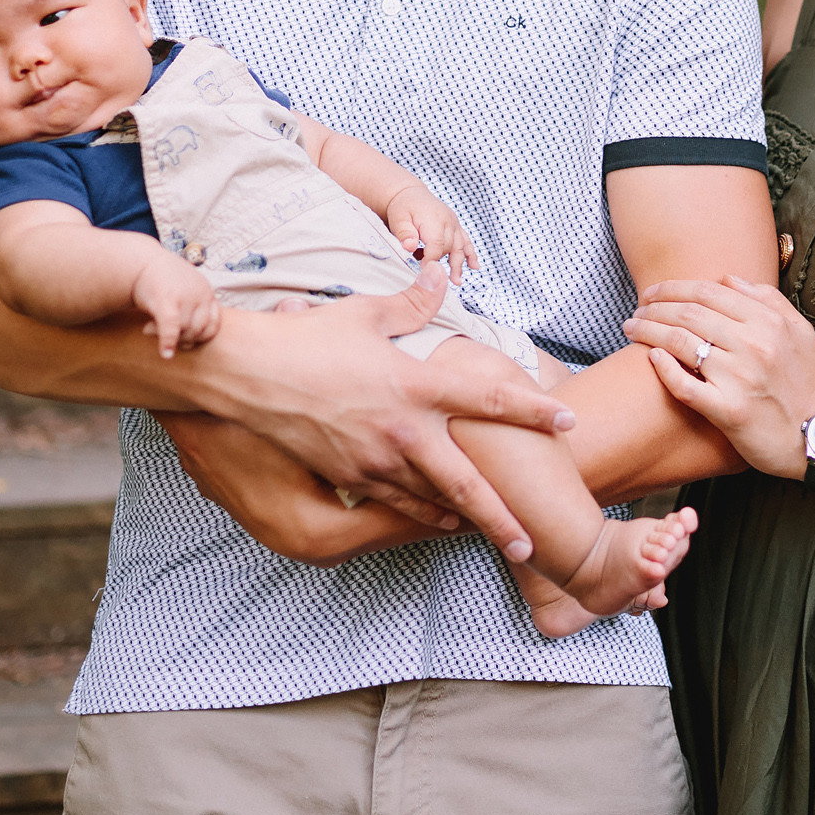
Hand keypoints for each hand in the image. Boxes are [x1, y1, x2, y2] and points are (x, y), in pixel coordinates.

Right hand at [131, 255, 222, 359]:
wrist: (139, 262)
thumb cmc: (162, 281)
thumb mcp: (185, 290)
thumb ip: (193, 312)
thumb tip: (189, 343)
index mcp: (207, 292)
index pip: (214, 325)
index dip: (200, 337)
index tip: (184, 338)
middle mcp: (200, 293)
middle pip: (199, 330)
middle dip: (182, 339)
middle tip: (162, 334)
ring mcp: (185, 296)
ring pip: (185, 331)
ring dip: (169, 338)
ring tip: (149, 329)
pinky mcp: (166, 300)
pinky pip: (172, 328)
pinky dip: (168, 342)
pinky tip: (165, 354)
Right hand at [204, 260, 568, 561]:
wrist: (246, 375)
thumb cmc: (306, 337)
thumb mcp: (365, 313)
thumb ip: (412, 302)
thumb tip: (440, 272)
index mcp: (414, 384)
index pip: (487, 397)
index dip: (532, 408)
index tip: (567, 419)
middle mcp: (401, 430)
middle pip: (466, 482)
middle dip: (502, 516)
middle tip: (532, 542)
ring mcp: (374, 459)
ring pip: (431, 500)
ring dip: (465, 519)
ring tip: (494, 534)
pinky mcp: (349, 475)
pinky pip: (395, 501)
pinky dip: (422, 512)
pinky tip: (440, 518)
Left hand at [385, 183, 480, 273]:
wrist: (411, 195)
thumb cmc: (403, 208)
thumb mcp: (398, 218)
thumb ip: (404, 233)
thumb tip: (410, 247)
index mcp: (433, 219)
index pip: (436, 245)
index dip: (431, 261)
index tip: (424, 272)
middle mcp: (448, 221)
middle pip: (449, 248)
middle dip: (443, 264)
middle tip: (434, 279)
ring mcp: (454, 224)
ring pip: (461, 247)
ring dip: (459, 264)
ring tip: (456, 281)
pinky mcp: (456, 227)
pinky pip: (467, 241)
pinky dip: (471, 254)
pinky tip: (475, 266)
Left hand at [623, 274, 814, 477]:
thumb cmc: (805, 381)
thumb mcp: (799, 331)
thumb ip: (766, 298)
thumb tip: (727, 277)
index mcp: (767, 321)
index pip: (707, 292)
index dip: (672, 288)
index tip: (652, 293)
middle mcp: (753, 345)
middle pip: (688, 313)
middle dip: (653, 307)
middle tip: (635, 310)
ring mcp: (739, 378)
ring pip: (680, 343)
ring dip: (648, 331)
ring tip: (631, 329)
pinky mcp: (728, 411)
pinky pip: (685, 385)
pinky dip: (663, 369)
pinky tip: (650, 359)